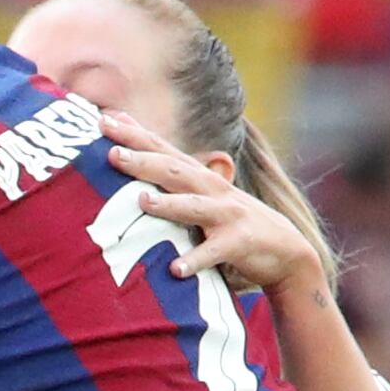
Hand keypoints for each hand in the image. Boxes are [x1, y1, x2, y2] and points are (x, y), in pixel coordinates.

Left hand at [102, 138, 326, 297]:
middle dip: (142, 161)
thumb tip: (132, 162)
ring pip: (194, 206)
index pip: (162, 149)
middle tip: (112, 153)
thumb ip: (171, 180)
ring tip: (142, 202)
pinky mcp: (238, 243)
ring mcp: (227, 214)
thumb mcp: (202, 195)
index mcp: (198, 177)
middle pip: (173, 171)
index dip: (134, 134)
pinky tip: (175, 269)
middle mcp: (212, 189)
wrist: (285, 250)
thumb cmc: (229, 221)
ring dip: (168, 204)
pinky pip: (214, 253)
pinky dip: (195, 261)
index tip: (104, 120)